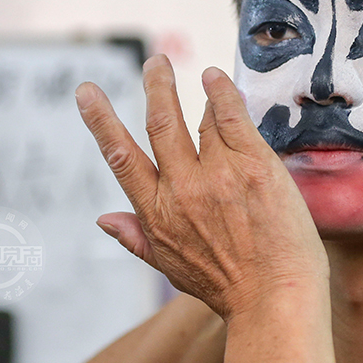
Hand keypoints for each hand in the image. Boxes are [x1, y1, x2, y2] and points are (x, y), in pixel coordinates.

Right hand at [75, 55, 327, 319]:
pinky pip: (232, 117)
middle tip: (154, 61)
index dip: (100, 120)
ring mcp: (219, 174)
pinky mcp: (254, 166)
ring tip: (196, 73)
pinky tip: (214, 78)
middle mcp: (183, 189)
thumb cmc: (227, 288)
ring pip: (199, 119)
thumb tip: (102, 220)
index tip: (87, 92)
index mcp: (157, 213)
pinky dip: (221, 91)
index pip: (120, 157)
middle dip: (154, 86)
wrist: (275, 301)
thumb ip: (135, 239)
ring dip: (194, 91)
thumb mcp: (171, 268)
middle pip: (159, 124)